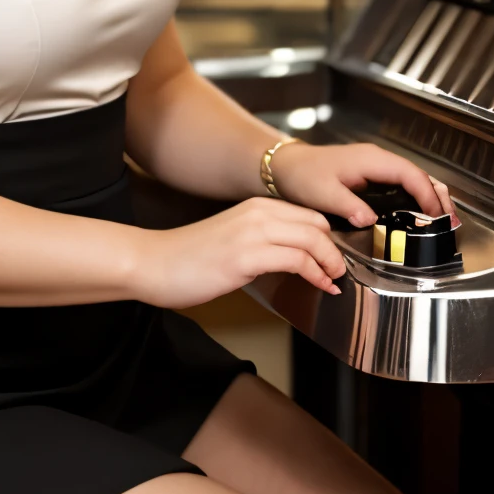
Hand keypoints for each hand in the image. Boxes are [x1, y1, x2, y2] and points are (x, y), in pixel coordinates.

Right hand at [136, 197, 346, 308]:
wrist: (154, 264)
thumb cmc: (188, 258)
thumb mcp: (233, 240)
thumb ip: (262, 241)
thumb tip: (293, 257)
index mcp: (254, 207)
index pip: (309, 214)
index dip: (329, 237)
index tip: (334, 259)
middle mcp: (256, 213)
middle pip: (317, 223)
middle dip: (336, 249)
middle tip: (339, 272)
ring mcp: (251, 233)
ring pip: (313, 238)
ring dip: (331, 263)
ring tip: (334, 281)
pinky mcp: (246, 256)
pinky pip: (297, 259)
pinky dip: (316, 275)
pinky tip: (320, 287)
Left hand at [270, 140, 456, 226]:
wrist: (286, 167)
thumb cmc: (302, 175)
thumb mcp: (322, 193)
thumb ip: (348, 206)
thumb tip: (371, 220)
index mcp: (371, 160)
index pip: (410, 175)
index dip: (427, 195)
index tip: (436, 217)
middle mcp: (377, 160)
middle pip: (418, 175)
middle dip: (436, 197)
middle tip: (450, 222)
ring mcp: (375, 167)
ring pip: (412, 180)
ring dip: (428, 198)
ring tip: (441, 222)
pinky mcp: (371, 176)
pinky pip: (401, 185)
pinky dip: (415, 198)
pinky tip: (419, 215)